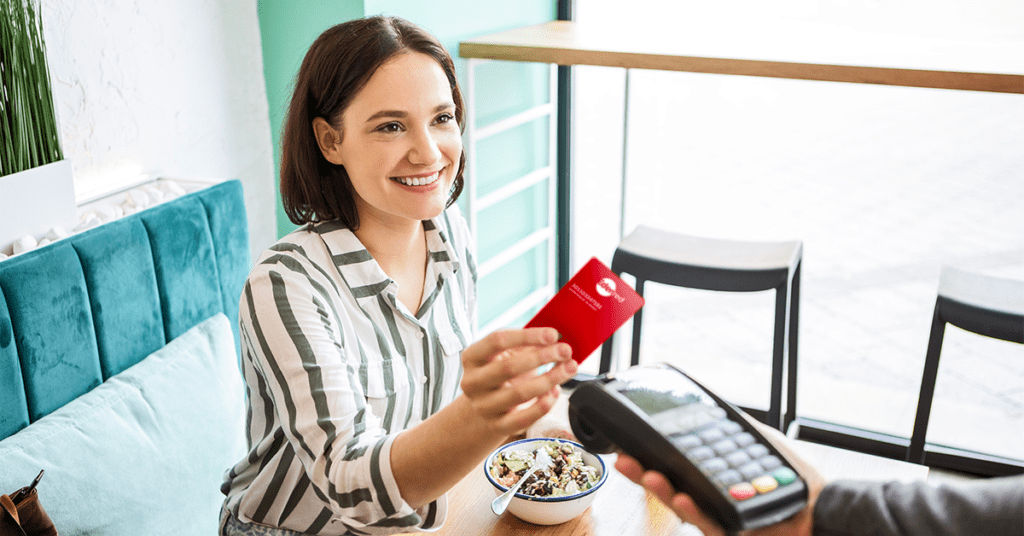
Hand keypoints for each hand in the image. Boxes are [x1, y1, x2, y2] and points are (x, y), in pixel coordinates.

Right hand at [459, 328, 575, 437]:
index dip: (527, 336)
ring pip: (520, 393)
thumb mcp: (506, 354)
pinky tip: (555, 391)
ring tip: (569, 368)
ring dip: (550, 379)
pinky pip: (524, 418)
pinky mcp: (497, 426)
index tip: (553, 334)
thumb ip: (527, 344)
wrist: (486, 406)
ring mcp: (483, 406)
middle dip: (542, 357)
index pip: (497, 340)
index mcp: (471, 357)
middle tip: (565, 351)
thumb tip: (555, 340)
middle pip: (508, 367)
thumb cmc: (501, 373)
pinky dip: (544, 405)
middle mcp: (472, 382)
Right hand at [614, 419, 823, 535]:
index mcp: (712, 479)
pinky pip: (710, 524)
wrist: (825, 511)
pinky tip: (683, 498)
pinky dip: (696, 511)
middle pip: (670, 486)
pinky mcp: (733, 533)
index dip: (650, 459)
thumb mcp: (762, 443)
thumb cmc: (796, 482)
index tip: (630, 446)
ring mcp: (720, 517)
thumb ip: (736, 428)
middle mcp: (711, 499)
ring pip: (683, 506)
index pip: (674, 468)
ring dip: (664, 491)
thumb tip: (712, 405)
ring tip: (650, 475)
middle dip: (644, 474)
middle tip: (624, 460)